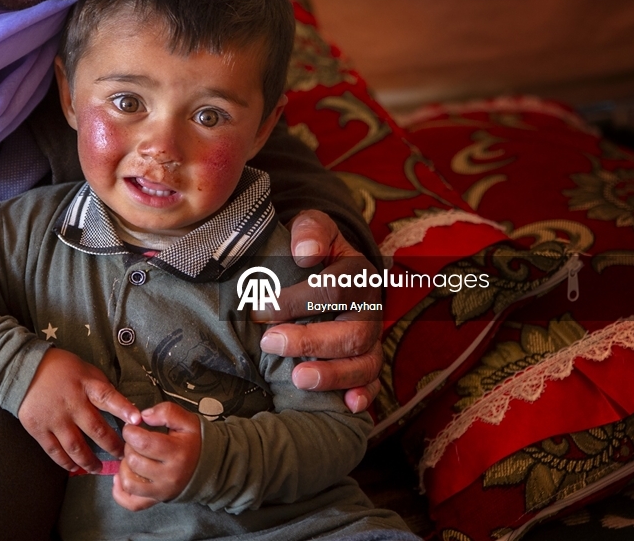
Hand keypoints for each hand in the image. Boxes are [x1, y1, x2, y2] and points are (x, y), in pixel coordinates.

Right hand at [18, 348, 140, 473]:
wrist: (24, 369)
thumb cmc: (61, 369)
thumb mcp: (85, 369)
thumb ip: (101, 388)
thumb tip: (122, 407)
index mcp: (86, 385)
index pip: (108, 397)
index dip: (123, 409)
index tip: (137, 421)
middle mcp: (71, 403)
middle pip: (96, 429)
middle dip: (113, 446)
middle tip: (123, 457)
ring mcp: (54, 418)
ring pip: (76, 446)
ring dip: (90, 461)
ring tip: (99, 469)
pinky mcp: (38, 428)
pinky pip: (54, 451)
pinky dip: (66, 462)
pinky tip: (75, 468)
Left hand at [113, 402, 200, 511]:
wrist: (210, 468)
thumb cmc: (195, 442)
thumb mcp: (187, 421)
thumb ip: (167, 412)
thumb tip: (144, 416)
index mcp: (177, 453)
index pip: (143, 443)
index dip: (130, 431)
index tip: (132, 426)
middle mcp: (169, 475)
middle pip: (134, 461)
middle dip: (128, 446)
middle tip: (136, 440)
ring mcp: (162, 491)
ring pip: (129, 482)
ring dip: (125, 466)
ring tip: (132, 456)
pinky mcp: (156, 500)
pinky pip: (132, 503)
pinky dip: (120, 492)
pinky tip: (121, 477)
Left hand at [256, 209, 382, 412]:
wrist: (328, 264)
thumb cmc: (313, 248)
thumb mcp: (313, 227)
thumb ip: (310, 231)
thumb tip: (305, 253)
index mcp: (359, 274)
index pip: (334, 290)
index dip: (296, 301)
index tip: (259, 310)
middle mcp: (370, 309)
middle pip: (350, 333)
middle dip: (309, 342)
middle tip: (270, 343)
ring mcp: (372, 338)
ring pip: (364, 363)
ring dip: (333, 375)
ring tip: (299, 379)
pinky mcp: (368, 361)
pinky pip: (374, 383)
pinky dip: (364, 396)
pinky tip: (348, 406)